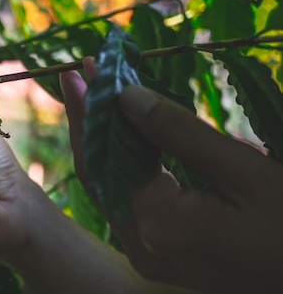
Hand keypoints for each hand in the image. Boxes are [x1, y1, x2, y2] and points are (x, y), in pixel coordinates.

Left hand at [61, 59, 282, 292]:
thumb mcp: (244, 171)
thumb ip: (179, 133)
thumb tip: (126, 96)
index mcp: (158, 225)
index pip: (103, 159)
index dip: (89, 111)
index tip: (82, 69)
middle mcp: (142, 247)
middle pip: (97, 174)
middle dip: (88, 123)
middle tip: (82, 76)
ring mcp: (149, 256)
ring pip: (111, 189)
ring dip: (104, 144)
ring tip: (97, 99)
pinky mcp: (161, 256)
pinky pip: (129, 205)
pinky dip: (123, 168)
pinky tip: (124, 137)